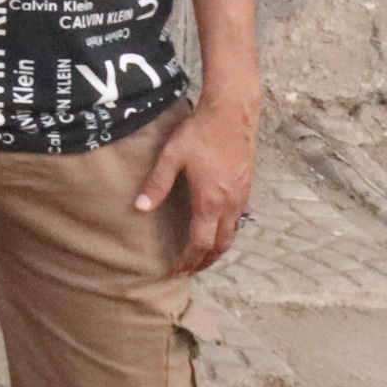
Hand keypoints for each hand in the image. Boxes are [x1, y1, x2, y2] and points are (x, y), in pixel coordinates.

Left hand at [137, 98, 255, 273]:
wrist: (232, 115)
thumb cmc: (199, 134)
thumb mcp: (171, 156)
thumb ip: (156, 183)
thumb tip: (140, 208)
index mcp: (209, 201)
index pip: (200, 243)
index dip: (189, 260)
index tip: (178, 271)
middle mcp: (229, 205)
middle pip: (220, 244)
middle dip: (206, 261)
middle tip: (191, 270)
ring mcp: (241, 197)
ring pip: (233, 233)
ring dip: (218, 248)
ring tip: (204, 255)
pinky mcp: (247, 187)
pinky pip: (239, 218)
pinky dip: (228, 230)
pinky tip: (218, 226)